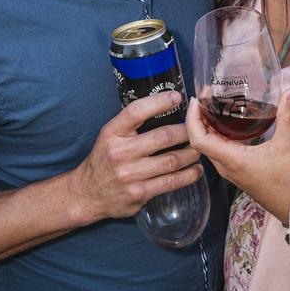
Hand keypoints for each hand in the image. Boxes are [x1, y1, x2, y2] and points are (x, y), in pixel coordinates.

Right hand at [73, 91, 202, 223]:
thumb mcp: (110, 135)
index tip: (177, 97)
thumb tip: (165, 107)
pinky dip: (188, 175)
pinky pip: (170, 182)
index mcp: (112, 133)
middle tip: (198, 127)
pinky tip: (196, 170)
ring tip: (200, 148)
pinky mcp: (139, 193)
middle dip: (186, 131)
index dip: (159, 102)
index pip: (136, 111)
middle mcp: (120, 152)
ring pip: (171, 160)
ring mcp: (130, 174)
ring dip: (192, 153)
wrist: (88, 193)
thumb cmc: (105, 159)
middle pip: (162, 137)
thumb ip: (132, 124)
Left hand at [186, 90, 289, 224]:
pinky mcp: (236, 171)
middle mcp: (226, 166)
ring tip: (212, 105)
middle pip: (200, 141)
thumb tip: (289, 91)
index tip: (197, 100)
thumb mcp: (288, 145)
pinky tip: (226, 122)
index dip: (192, 119)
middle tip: (205, 97)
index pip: (199, 140)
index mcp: (232, 160)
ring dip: (206, 126)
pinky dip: (216, 134)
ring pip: (209, 146)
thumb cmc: (289, 180)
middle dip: (198, 118)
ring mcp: (230, 170)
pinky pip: (218, 150)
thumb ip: (287, 117)